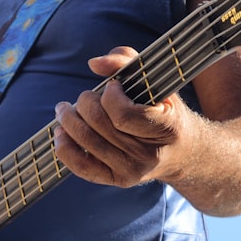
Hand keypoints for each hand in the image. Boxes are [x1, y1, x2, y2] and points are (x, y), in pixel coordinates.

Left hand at [53, 47, 190, 186]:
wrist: (180, 150)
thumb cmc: (162, 107)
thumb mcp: (154, 79)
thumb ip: (125, 60)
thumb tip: (93, 64)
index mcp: (166, 128)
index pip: (122, 115)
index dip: (110, 96)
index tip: (112, 86)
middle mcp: (149, 155)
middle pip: (99, 125)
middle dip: (84, 103)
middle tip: (84, 96)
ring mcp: (133, 171)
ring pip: (87, 141)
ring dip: (69, 120)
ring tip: (65, 109)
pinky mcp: (117, 180)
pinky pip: (82, 167)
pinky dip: (65, 148)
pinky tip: (60, 133)